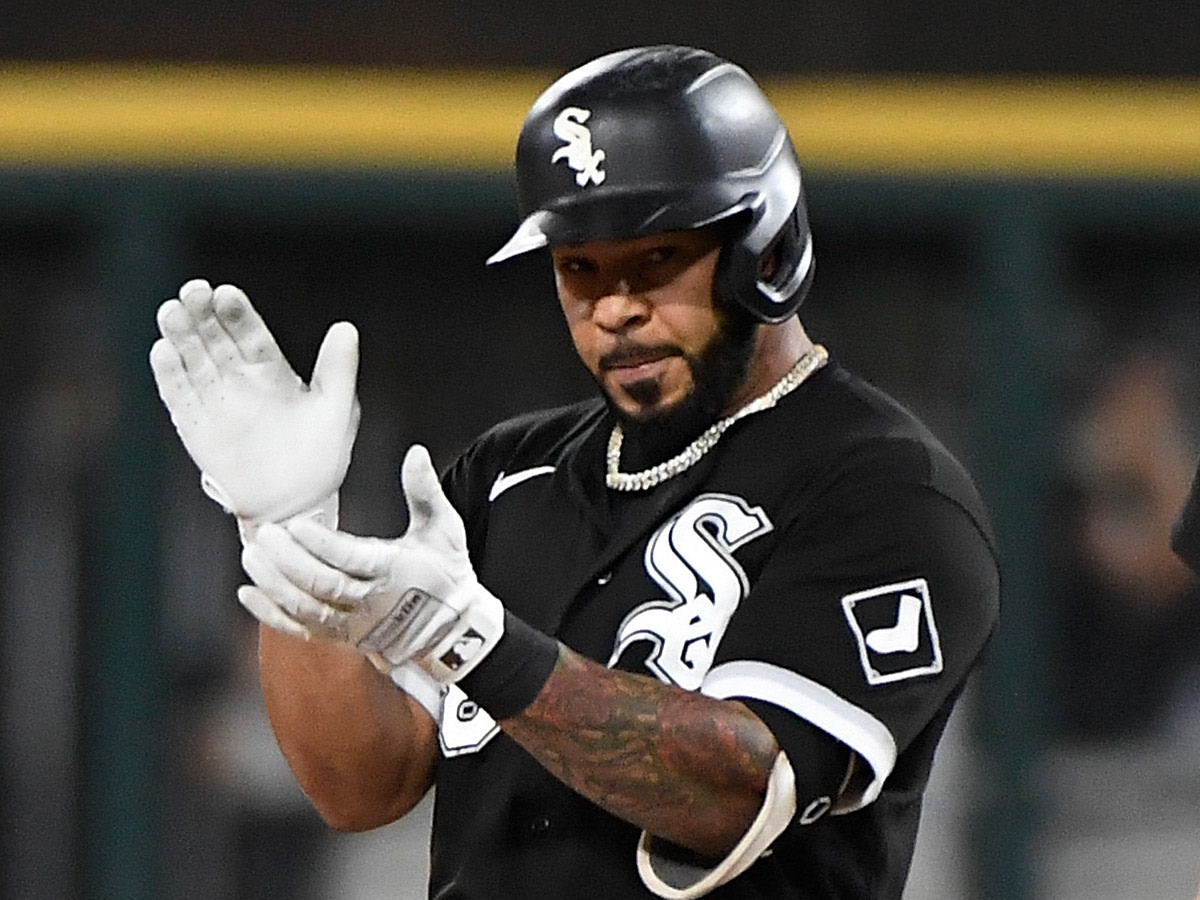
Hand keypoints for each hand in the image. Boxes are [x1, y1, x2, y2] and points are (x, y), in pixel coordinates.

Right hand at [149, 278, 359, 523]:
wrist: (297, 507)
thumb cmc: (321, 459)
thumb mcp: (336, 410)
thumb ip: (338, 369)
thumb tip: (346, 328)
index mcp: (275, 374)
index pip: (252, 336)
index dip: (238, 314)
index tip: (225, 292)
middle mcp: (242, 383)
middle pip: (218, 341)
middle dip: (204, 316)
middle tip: (192, 289)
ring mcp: (218, 405)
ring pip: (195, 363)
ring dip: (182, 337)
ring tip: (171, 311)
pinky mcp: (198, 430)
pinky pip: (180, 399)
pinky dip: (170, 376)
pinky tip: (162, 351)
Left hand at [237, 445, 504, 682]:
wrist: (451, 628)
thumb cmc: (445, 574)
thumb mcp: (444, 529)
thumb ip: (425, 491)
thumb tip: (415, 454)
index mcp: (394, 570)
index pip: (351, 559)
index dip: (321, 544)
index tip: (295, 525)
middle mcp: (370, 601)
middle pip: (322, 585)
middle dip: (288, 561)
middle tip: (265, 535)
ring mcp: (353, 622)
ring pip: (306, 609)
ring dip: (275, 585)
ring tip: (252, 557)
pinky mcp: (340, 636)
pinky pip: (299, 630)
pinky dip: (271, 615)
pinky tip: (248, 594)